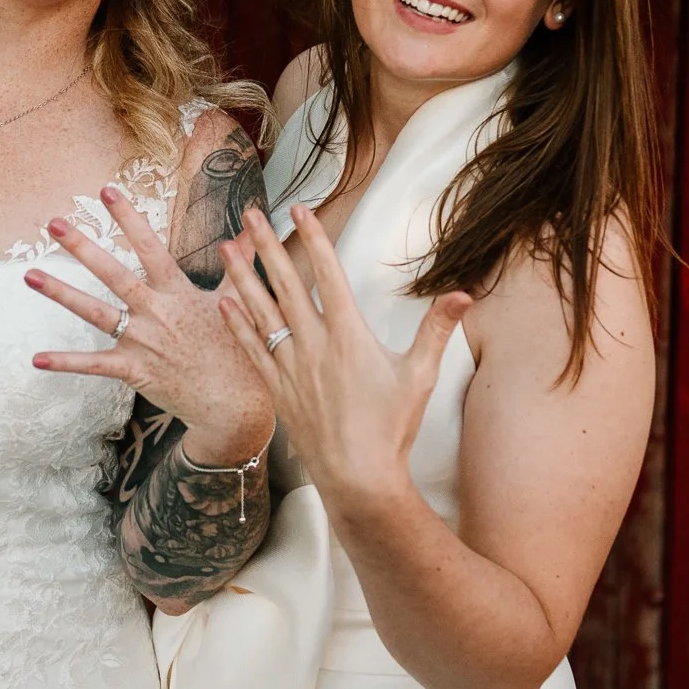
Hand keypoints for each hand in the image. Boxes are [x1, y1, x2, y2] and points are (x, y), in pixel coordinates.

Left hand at [28, 183, 273, 462]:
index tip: (107, 191)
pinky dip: (65, 362)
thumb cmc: (238, 349)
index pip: (149, 247)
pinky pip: (93, 364)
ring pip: (94, 311)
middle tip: (53, 223)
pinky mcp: (133, 369)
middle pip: (112, 273)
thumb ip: (240, 260)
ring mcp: (141, 340)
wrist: (235, 401)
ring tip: (30, 274)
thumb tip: (253, 227)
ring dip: (60, 293)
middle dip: (82, 246)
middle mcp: (155, 311)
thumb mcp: (239, 299)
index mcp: (177, 292)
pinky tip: (36, 358)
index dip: (128, 218)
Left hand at [219, 204, 471, 513]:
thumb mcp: (420, 376)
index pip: (328, 274)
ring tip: (227, 247)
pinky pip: (252, 349)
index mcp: (349, 336)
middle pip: (286, 285)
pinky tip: (224, 303)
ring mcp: (291, 368)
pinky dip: (238, 324)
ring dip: (243, 277)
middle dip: (267, 246)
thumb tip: (464, 294)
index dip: (314, 238)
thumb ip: (437, 330)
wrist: (359, 479)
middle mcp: (314, 345)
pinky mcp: (278, 390)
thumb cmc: (391, 429)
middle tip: (249, 215)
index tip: (299, 210)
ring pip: (261, 312)